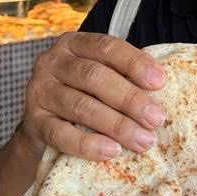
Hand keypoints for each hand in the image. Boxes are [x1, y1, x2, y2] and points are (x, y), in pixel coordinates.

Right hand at [19, 31, 166, 160]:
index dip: (134, 63)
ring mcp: (39, 91)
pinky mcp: (33, 122)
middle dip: (129, 98)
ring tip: (143, 140)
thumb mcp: (99, 77)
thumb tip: (163, 90)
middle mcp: (52, 62)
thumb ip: (122, 76)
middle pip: (94, 77)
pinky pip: (60, 134)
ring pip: (80, 106)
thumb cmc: (82, 94)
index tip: (160, 82)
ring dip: (116, 124)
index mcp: (73, 43)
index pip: (106, 47)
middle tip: (156, 119)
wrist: (42, 126)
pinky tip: (111, 152)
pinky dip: (87, 144)